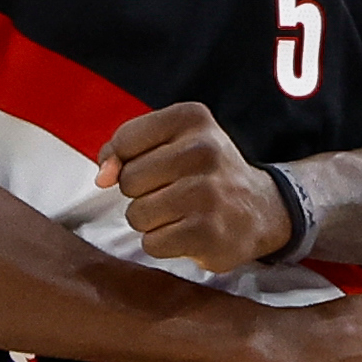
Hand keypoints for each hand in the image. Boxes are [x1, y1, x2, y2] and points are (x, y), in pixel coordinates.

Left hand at [95, 103, 290, 271]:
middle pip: (129, 180)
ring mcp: (208, 193)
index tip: (149, 166)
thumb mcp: (171, 140)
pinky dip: (163, 242)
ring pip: (137, 214)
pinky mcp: (208, 233)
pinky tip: (187, 231)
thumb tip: (102, 177)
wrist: (259, 208)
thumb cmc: (202, 172)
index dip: (125, 160)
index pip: (126, 140)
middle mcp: (204, 150)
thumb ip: (125, 147)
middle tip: (172, 190)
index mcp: (192, 118)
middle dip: (141, 192)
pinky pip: (152, 243)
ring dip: (150, 220)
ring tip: (179, 212)